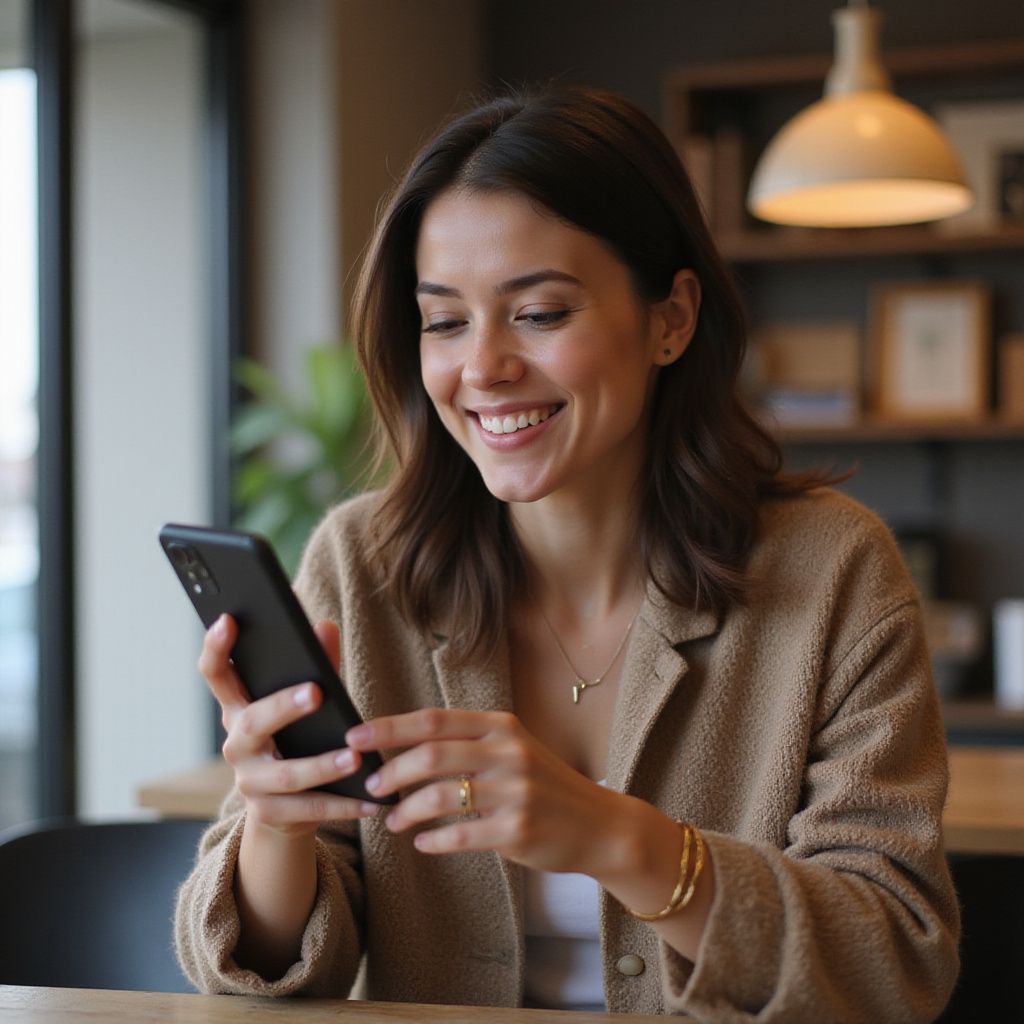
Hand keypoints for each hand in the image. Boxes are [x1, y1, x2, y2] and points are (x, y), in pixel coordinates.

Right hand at [198, 613, 377, 836]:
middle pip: (250, 724)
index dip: (216, 648)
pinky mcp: (270, 813)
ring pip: (285, 774)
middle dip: (282, 707)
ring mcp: (250, 782)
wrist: (286, 810)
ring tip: (354, 758)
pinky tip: (370, 801)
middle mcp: (236, 745)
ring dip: (322, 766)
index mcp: (239, 708)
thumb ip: (317, 665)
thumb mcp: (306, 701)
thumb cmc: (298, 739)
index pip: (216, 675)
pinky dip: (342, 805)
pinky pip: (308, 809)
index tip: (227, 620)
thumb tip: (326, 626)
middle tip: (316, 692)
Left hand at [344, 708, 640, 877]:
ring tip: (393, 820)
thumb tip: (406, 749)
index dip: (390, 727)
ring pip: (441, 795)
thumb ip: (470, 745)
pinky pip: (460, 834)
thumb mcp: (513, 750)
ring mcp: (515, 791)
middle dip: (392, 771)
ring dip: (407, 809)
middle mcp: (509, 753)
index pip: (434, 720)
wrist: (598, 825)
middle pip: (432, 754)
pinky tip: (422, 842)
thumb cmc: (545, 786)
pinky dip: (434, 839)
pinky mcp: (517, 829)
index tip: (355, 737)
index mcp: (502, 727)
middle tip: (371, 787)